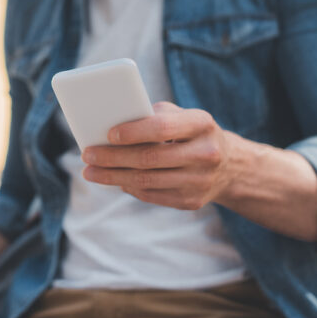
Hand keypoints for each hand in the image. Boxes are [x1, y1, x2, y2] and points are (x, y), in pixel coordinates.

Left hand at [81, 101, 234, 210]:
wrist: (229, 166)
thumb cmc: (191, 132)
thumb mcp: (181, 116)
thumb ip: (152, 116)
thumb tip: (110, 127)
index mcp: (202, 124)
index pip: (162, 129)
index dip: (132, 132)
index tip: (107, 134)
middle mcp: (205, 154)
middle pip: (149, 158)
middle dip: (113, 157)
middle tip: (87, 155)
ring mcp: (200, 181)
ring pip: (147, 181)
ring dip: (113, 177)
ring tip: (90, 172)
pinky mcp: (192, 201)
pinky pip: (152, 195)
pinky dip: (129, 187)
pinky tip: (113, 180)